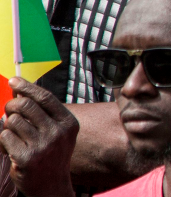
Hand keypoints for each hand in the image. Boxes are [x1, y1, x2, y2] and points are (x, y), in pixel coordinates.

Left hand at [0, 78, 77, 196]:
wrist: (51, 185)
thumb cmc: (51, 153)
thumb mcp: (56, 131)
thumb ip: (42, 112)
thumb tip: (20, 91)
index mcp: (68, 123)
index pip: (45, 98)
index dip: (27, 87)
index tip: (14, 81)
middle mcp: (58, 133)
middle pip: (26, 106)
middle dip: (12, 105)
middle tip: (9, 110)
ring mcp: (43, 146)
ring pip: (13, 121)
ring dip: (8, 126)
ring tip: (15, 135)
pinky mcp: (26, 158)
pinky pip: (5, 137)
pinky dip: (3, 140)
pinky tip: (12, 147)